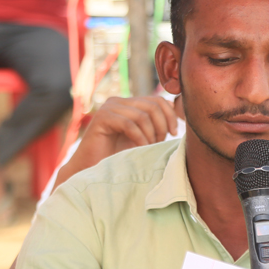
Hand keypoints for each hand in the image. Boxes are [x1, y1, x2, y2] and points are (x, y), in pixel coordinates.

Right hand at [54, 96, 178, 186]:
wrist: (90, 169)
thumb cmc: (117, 157)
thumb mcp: (142, 138)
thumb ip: (155, 125)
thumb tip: (178, 112)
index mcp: (129, 103)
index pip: (157, 100)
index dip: (170, 115)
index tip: (174, 133)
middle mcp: (118, 101)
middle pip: (152, 105)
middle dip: (162, 125)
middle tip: (159, 143)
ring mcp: (109, 108)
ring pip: (142, 115)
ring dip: (150, 134)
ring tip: (148, 147)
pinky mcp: (102, 118)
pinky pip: (129, 123)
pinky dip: (139, 137)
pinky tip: (140, 148)